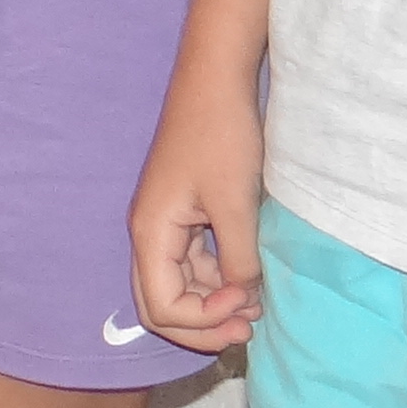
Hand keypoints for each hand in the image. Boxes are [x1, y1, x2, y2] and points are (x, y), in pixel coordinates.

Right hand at [127, 59, 269, 355]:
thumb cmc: (221, 136)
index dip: (203, 319)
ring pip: (180, 285)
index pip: (162, 308)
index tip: (246, 303)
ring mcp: (166, 223)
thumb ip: (239, 259)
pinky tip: (249, 277)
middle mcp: (150, 234)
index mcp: (150, 233)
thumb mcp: (235, 204)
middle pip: (161, 305)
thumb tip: (245, 296)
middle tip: (248, 326)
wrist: (216, 80)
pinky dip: (218, 278)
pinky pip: (194, 262)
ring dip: (213, 302)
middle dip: (202, 324)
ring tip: (256, 304)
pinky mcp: (185, 212)